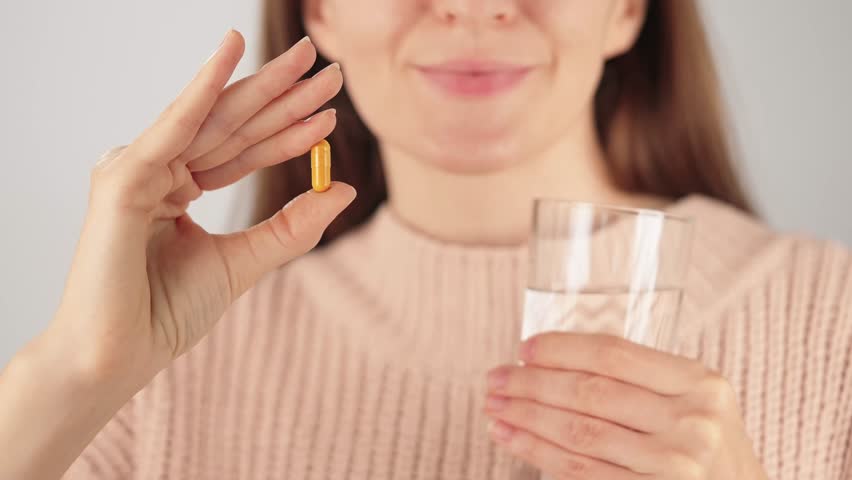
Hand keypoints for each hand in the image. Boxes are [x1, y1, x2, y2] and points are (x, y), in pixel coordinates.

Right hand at [52, 30, 353, 387]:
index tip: (332, 112)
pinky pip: (172, 127)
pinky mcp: (121, 178)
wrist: (122, 355)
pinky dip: (201, 89)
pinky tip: (232, 52)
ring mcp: (138, 170)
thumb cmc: (168, 312)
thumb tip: (342, 188)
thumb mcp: (245, 261)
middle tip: (331, 69)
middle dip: (284, 96)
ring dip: (262, 87)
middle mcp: (159, 171)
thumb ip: (291, 227)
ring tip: (306, 59)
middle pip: (233, 126)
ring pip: (212, 121)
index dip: (290, 131)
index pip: (246, 151)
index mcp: (181, 188)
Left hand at [484, 333, 767, 478]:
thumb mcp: (695, 404)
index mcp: (700, 383)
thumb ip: (645, 381)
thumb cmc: (706, 451)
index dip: (561, 348)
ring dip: (525, 417)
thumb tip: (553, 363)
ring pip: (578, 433)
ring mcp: (676, 465)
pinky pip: (581, 473)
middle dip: (531, 383)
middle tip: (495, 379)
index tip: (523, 349)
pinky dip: (536, 453)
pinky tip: (511, 438)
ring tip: (494, 408)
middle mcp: (692, 421)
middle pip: (590, 392)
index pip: (614, 354)